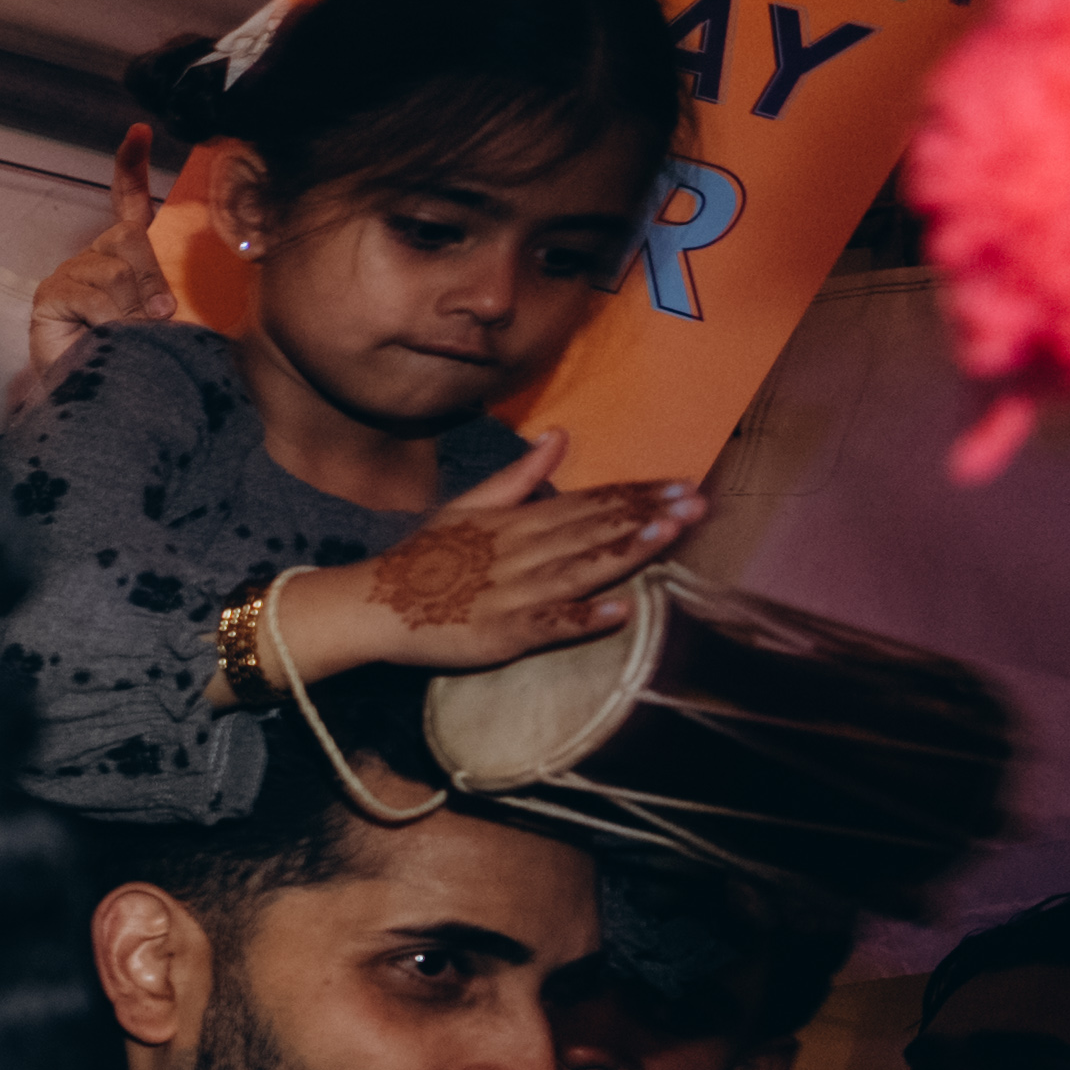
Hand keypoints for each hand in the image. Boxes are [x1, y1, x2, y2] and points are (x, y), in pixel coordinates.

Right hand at [20, 128, 180, 384]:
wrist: (94, 403)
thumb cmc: (131, 363)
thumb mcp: (157, 323)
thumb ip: (161, 300)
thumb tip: (161, 305)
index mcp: (121, 260)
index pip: (127, 206)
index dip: (131, 168)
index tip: (139, 132)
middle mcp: (91, 261)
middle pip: (129, 238)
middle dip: (151, 277)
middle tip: (157, 316)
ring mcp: (67, 277)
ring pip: (116, 270)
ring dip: (132, 309)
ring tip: (127, 336)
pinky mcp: (49, 297)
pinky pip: (93, 294)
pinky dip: (108, 320)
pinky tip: (102, 336)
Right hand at [284, 439, 702, 677]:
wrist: (371, 603)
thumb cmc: (422, 558)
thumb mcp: (468, 505)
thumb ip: (520, 474)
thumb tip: (559, 435)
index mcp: (517, 523)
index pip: (587, 503)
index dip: (636, 494)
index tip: (683, 484)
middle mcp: (522, 553)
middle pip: (592, 531)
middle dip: (646, 515)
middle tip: (698, 504)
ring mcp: (513, 594)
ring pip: (577, 569)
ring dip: (624, 552)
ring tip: (668, 536)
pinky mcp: (501, 634)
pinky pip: (545, 625)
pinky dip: (580, 619)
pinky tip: (617, 613)